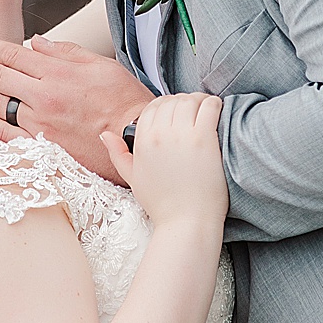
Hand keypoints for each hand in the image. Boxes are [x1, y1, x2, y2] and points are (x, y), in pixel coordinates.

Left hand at [0, 31, 154, 184]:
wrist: (136, 138)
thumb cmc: (123, 100)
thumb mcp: (99, 65)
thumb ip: (64, 51)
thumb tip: (35, 41)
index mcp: (57, 71)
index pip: (11, 54)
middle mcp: (43, 95)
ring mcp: (38, 122)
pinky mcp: (37, 145)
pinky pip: (0, 131)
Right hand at [100, 94, 227, 229]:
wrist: (186, 222)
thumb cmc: (161, 203)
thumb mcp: (131, 178)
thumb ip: (117, 154)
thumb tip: (105, 134)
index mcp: (141, 141)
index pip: (152, 107)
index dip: (165, 106)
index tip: (176, 114)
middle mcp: (159, 134)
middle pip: (171, 101)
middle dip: (182, 102)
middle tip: (193, 112)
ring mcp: (182, 135)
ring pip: (190, 100)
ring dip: (199, 101)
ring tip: (205, 111)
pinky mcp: (204, 139)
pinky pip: (210, 107)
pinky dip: (214, 104)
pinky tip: (217, 112)